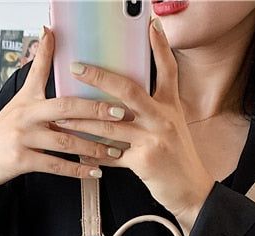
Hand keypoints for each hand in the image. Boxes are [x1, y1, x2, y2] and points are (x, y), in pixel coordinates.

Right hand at [0, 25, 130, 206]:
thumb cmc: (2, 132)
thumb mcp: (18, 102)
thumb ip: (37, 73)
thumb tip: (47, 35)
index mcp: (27, 99)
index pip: (43, 72)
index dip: (59, 59)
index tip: (87, 59)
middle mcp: (25, 116)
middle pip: (65, 109)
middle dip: (96, 111)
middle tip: (120, 112)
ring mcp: (23, 138)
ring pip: (65, 141)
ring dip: (92, 147)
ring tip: (113, 151)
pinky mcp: (21, 160)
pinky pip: (55, 165)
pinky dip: (77, 170)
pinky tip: (94, 172)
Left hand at [56, 19, 215, 235]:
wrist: (192, 190)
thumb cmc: (179, 159)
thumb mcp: (174, 126)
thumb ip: (154, 110)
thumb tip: (125, 100)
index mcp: (170, 106)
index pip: (167, 70)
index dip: (160, 47)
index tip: (151, 25)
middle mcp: (162, 119)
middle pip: (128, 91)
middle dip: (99, 78)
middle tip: (77, 68)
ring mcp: (153, 140)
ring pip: (110, 126)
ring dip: (83, 121)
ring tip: (62, 117)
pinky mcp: (144, 162)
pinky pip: (111, 155)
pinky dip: (93, 155)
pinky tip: (78, 153)